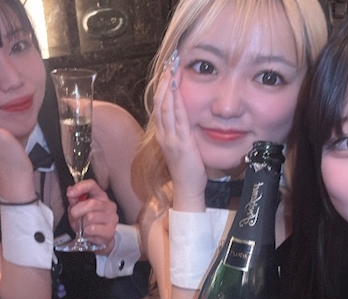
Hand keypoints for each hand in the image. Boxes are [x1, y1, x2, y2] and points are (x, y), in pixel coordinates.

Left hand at [67, 179, 117, 253]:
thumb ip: (74, 201)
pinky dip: (86, 232)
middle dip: (77, 211)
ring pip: (90, 217)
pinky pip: (92, 229)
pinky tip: (88, 233)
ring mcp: (112, 218)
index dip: (80, 187)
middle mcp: (109, 205)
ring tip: (83, 227)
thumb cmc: (89, 222)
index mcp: (100, 196)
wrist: (100, 239)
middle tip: (74, 218)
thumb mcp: (78, 210)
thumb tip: (70, 192)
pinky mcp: (110, 230)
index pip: (92, 185)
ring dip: (82, 224)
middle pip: (91, 203)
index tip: (70, 194)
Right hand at [153, 54, 206, 210]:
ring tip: (171, 68)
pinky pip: (177, 118)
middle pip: (160, 102)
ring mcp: (170, 138)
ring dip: (167, 86)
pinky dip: (176, 101)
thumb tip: (185, 118)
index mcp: (163, 134)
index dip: (162, 86)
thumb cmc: (187, 169)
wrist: (187, 189)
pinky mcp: (180, 142)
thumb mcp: (181, 146)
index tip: (167, 69)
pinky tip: (176, 89)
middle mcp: (163, 134)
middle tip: (169, 61)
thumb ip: (180, 131)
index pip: (160, 105)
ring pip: (165, 107)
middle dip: (163, 80)